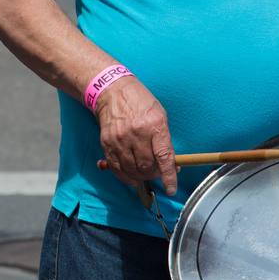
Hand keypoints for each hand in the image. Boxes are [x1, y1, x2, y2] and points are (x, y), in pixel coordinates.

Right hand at [94, 75, 177, 195]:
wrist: (112, 90)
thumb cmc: (139, 102)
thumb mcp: (159, 116)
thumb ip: (165, 141)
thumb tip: (170, 165)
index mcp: (154, 125)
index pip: (163, 157)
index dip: (168, 176)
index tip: (171, 188)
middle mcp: (136, 133)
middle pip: (147, 166)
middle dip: (154, 174)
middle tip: (156, 172)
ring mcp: (120, 139)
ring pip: (132, 170)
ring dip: (140, 176)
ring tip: (144, 172)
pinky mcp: (107, 143)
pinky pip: (116, 167)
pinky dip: (125, 176)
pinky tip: (131, 175)